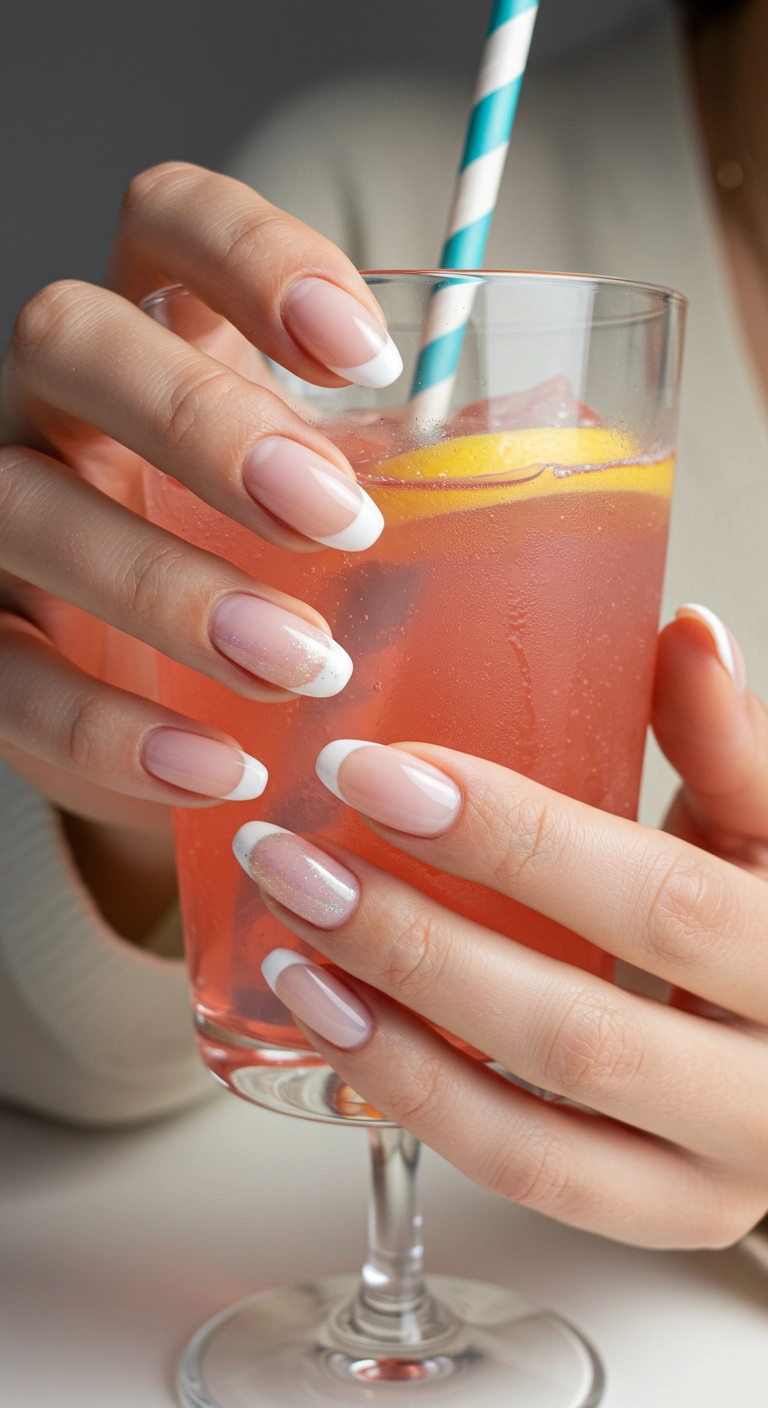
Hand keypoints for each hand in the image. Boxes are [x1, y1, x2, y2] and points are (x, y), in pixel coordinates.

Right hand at [0, 163, 398, 925]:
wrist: (200, 730)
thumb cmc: (298, 598)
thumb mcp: (354, 524)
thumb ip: (415, 481)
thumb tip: (578, 456)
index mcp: (167, 342)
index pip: (170, 224)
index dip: (255, 258)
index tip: (368, 352)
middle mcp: (66, 412)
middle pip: (74, 340)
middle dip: (204, 422)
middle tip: (336, 521)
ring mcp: (12, 522)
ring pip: (26, 507)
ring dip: (166, 586)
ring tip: (298, 665)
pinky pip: (6, 674)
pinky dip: (111, 727)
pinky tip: (218, 766)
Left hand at [236, 608, 767, 1248]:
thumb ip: (730, 747)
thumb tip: (684, 632)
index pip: (654, 900)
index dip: (512, 838)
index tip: (376, 771)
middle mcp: (766, 1090)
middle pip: (574, 1028)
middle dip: (415, 939)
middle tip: (296, 858)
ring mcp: (709, 1177)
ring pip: (531, 1131)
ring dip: (391, 1033)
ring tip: (291, 945)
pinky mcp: (651, 1214)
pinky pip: (517, 1176)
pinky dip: (412, 1101)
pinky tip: (337, 1023)